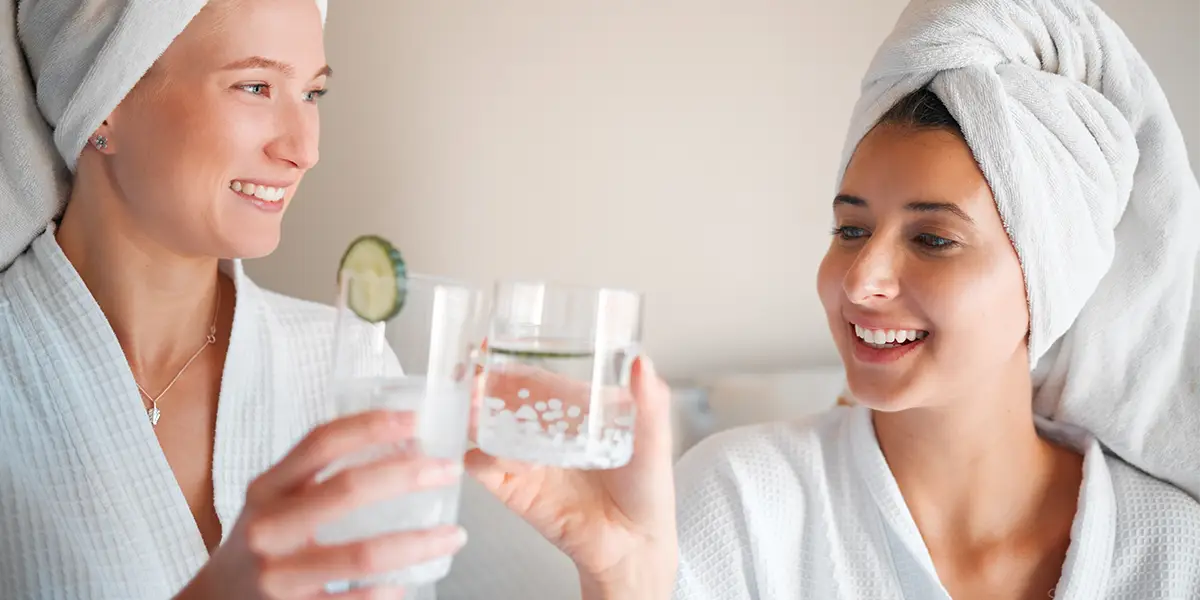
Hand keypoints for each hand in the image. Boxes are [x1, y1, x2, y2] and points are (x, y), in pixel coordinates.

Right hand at [177, 410, 466, 599]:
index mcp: (268, 489)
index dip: (369, 426)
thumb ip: (320, 476)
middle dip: (406, 476)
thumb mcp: (275, 501)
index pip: (319, 443)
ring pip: (361, 555)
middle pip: (345, 490)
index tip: (413, 419)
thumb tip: (402, 449)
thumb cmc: (259, 543)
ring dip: (417, 544)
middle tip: (449, 470)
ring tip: (453, 535)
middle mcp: (269, 527)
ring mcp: (278, 575)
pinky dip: (386, 592)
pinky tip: (407, 585)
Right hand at [466, 356, 677, 598]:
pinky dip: (488, 456)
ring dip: (474, 414)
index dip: (509, 360)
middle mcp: (542, 432)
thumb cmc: (647, 491)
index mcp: (570, 412)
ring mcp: (526, 460)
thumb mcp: (654, 441)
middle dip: (480, 382)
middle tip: (473, 368)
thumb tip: (642, 361)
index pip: (531, 379)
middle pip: (498, 399)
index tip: (492, 341)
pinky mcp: (515, 490)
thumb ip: (649, 404)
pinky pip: (486, 467)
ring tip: (476, 403)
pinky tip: (514, 459)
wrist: (636, 545)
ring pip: (484, 429)